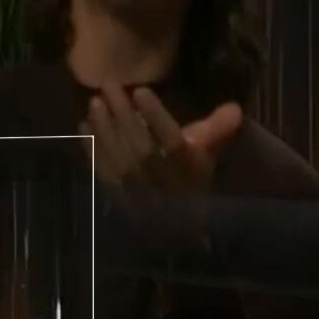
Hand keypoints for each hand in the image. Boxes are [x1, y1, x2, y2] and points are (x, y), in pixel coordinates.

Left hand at [80, 85, 242, 243]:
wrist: (174, 232)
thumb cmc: (191, 185)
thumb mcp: (206, 158)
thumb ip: (216, 131)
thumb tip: (234, 107)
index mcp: (188, 172)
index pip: (173, 143)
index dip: (156, 117)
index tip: (140, 90)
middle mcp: (164, 184)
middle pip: (142, 149)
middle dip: (124, 116)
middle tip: (108, 86)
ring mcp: (139, 195)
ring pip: (119, 161)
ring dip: (104, 130)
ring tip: (93, 103)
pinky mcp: (118, 201)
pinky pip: (104, 175)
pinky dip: (92, 150)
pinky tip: (83, 127)